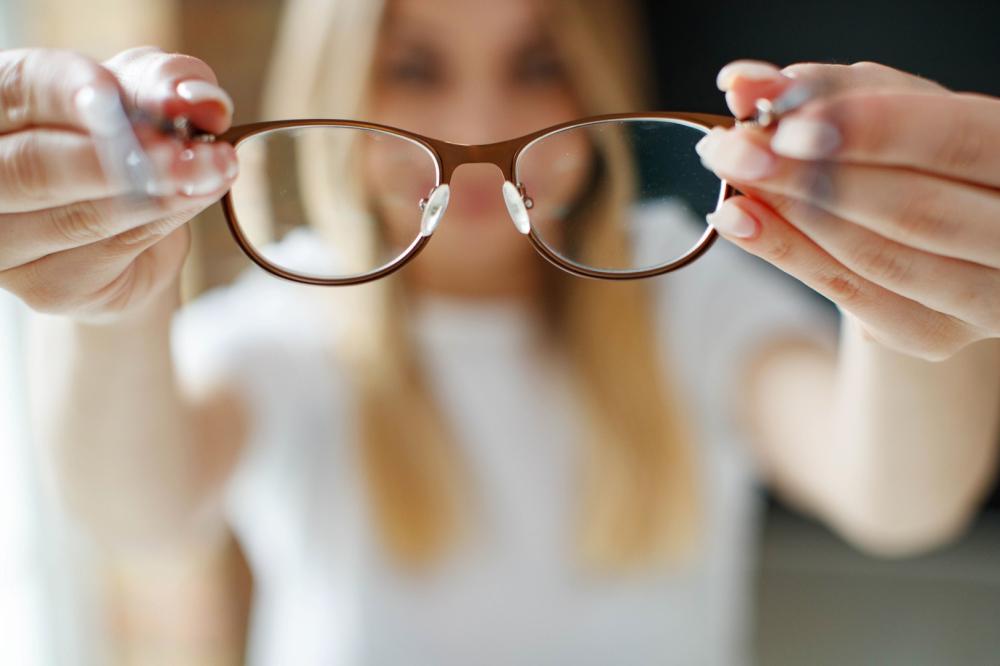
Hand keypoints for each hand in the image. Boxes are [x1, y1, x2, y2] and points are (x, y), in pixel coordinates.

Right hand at [0, 46, 237, 323]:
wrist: (135, 237)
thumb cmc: (127, 146)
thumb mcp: (143, 97)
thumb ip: (160, 83)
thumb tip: (197, 97)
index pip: (18, 90)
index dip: (67, 91)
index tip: (115, 92)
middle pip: (35, 165)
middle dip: (120, 154)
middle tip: (188, 148)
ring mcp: (7, 242)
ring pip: (78, 217)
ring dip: (157, 193)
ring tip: (213, 170)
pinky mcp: (47, 287)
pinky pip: (111, 251)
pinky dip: (161, 221)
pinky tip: (194, 198)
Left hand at [697, 59, 999, 361]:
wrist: (948, 239)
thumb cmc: (920, 155)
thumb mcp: (893, 108)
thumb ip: (832, 91)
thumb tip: (746, 85)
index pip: (954, 142)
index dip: (873, 131)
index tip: (788, 121)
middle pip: (912, 209)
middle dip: (810, 176)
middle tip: (734, 148)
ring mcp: (983, 298)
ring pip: (877, 257)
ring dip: (787, 214)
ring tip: (730, 174)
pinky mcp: (933, 333)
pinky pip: (851, 295)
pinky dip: (785, 253)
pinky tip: (737, 219)